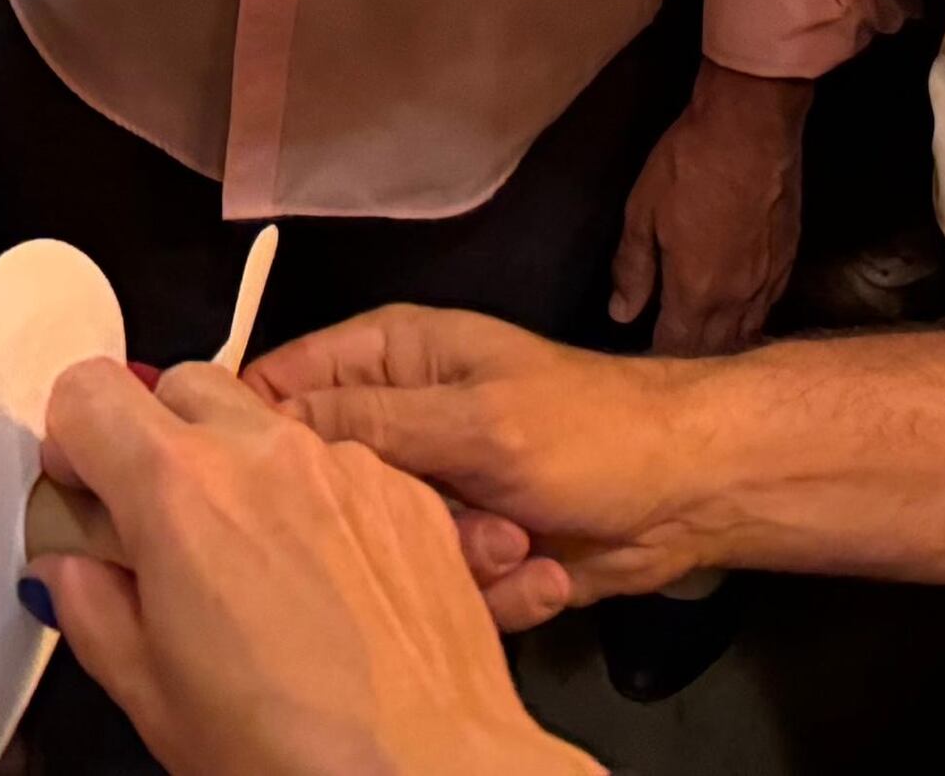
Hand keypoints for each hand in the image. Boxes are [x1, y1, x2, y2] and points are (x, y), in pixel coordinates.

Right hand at [31, 359, 583, 775]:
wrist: (434, 775)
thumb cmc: (298, 755)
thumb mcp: (149, 694)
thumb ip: (89, 606)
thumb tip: (70, 569)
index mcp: (180, 490)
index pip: (88, 391)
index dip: (72, 441)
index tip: (84, 492)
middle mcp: (265, 453)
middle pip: (179, 387)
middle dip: (154, 442)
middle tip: (159, 528)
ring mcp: (346, 465)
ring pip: (264, 422)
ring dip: (240, 470)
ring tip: (254, 570)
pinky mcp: (406, 494)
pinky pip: (338, 464)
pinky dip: (314, 501)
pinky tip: (324, 586)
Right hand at [249, 306, 696, 625]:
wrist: (690, 496)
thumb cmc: (591, 431)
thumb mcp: (474, 420)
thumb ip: (366, 420)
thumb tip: (262, 415)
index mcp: (391, 356)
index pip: (280, 380)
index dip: (256, 431)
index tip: (254, 483)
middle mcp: (401, 418)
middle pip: (327, 480)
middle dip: (382, 515)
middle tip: (447, 518)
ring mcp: (436, 488)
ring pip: (383, 543)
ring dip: (451, 557)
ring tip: (515, 542)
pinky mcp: (469, 549)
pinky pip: (439, 582)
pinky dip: (492, 588)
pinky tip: (541, 571)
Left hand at [611, 63, 806, 352]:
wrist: (751, 128)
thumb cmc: (688, 165)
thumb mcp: (642, 211)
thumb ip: (633, 268)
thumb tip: (621, 314)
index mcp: (696, 291)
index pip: (676, 346)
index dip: (658, 352)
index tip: (643, 349)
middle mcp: (737, 298)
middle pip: (715, 349)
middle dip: (691, 354)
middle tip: (671, 347)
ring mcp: (769, 282)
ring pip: (746, 334)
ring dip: (724, 343)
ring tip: (703, 340)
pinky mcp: (789, 260)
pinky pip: (768, 308)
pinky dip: (750, 319)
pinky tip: (739, 311)